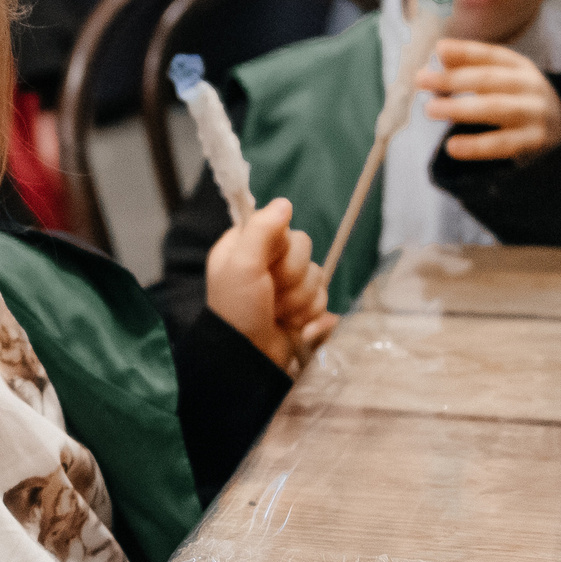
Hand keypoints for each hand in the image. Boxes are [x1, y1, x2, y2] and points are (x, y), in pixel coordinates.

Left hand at [205, 198, 328, 369]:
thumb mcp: (241, 266)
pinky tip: (292, 325)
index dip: (280, 246)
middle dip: (291, 277)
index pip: (280, 226)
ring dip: (300, 299)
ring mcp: (285, 285)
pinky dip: (310, 314)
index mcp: (245, 246)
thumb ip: (261, 230)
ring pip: (316, 274)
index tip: (266, 263)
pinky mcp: (302, 306)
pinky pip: (322, 297)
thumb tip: (284, 202)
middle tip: (270, 295)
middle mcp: (265, 261)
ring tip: (278, 314)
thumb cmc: (238, 310)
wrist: (249, 359)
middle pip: (304, 249)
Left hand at [416, 39, 560, 162]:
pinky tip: (452, 147)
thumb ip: (470, 70)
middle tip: (421, 79)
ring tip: (431, 108)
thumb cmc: (518, 105)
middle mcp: (531, 86)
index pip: (491, 55)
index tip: (438, 49)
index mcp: (521, 67)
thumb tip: (440, 54)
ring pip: (495, 108)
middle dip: (453, 78)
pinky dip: (476, 146)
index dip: (465, 51)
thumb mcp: (501, 83)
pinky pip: (502, 144)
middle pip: (490, 80)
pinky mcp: (535, 142)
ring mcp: (536, 114)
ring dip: (460, 107)